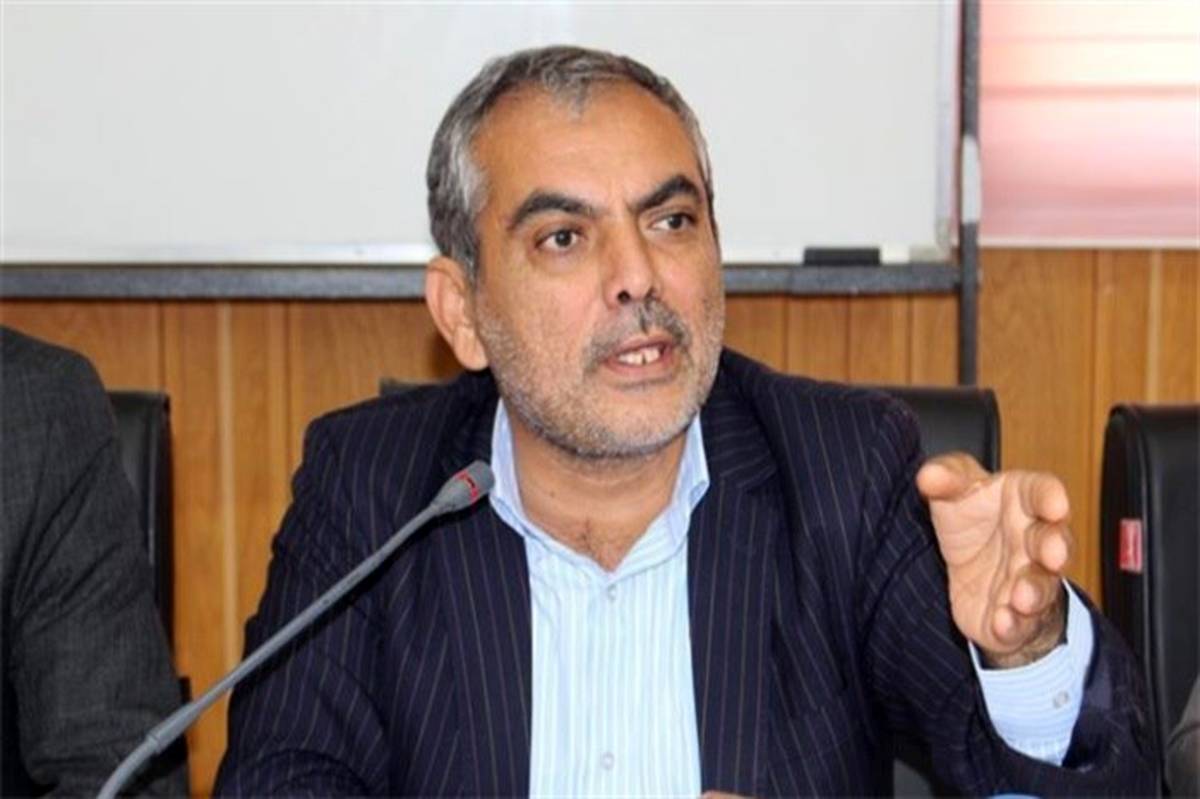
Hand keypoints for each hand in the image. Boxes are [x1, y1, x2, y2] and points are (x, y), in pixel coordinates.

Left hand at [916, 453, 1071, 667]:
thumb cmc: (973, 520)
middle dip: (1054, 548)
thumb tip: (928, 476)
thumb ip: (946, 478)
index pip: (1043, 492)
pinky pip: (1020, 623)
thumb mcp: (956, 492)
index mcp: (1024, 502)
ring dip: (1034, 592)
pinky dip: (1013, 624)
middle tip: (1053, 554)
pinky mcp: (1016, 616)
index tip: (1055, 504)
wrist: (972, 572)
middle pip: (1052, 542)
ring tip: (1021, 597)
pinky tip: (1003, 622)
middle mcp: (1034, 542)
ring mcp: (1029, 581)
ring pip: (1041, 587)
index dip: (1051, 498)